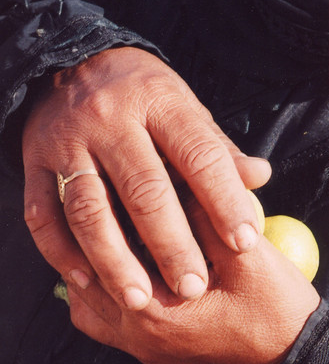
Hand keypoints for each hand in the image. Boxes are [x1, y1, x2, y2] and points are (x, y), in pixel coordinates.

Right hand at [23, 47, 270, 308]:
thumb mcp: (184, 108)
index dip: (224, 201)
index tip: (244, 244)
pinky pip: (42, 214)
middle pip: (143, 190)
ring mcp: (65, 141)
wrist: (70, 63)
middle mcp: (109, 118)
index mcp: (159, 101)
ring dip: (114, 260)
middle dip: (170, 245)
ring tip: (140, 300)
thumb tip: (261, 178)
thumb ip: (217, 148)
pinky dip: (62, 252)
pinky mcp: (32, 162)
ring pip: (89, 209)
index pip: (198, 155)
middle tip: (191, 289)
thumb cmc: (143, 97)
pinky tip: (86, 282)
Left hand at [65, 197, 320, 363]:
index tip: (116, 183)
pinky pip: (105, 325)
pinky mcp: (153, 355)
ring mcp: (143, 351)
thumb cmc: (275, 305)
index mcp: (156, 313)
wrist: (295, 356)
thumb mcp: (245, 252)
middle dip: (95, 238)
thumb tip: (168, 176)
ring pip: (87, 304)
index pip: (110, 253)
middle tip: (105, 202)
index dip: (110, 212)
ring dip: (95, 269)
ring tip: (112, 236)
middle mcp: (138, 337)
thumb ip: (203, 215)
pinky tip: (128, 272)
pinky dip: (106, 296)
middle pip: (88, 277)